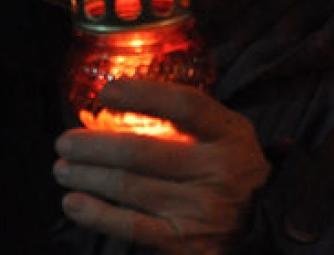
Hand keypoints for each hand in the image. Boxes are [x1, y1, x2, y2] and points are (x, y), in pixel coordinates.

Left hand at [53, 80, 270, 253]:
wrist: (270, 226)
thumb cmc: (231, 168)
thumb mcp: (224, 133)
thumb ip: (182, 115)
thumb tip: (111, 100)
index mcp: (229, 135)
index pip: (184, 106)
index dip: (141, 95)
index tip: (105, 92)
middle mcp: (218, 172)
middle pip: (140, 152)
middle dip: (91, 146)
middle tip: (64, 142)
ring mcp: (203, 210)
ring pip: (128, 187)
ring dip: (85, 175)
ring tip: (63, 168)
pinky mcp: (188, 243)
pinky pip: (132, 226)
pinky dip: (96, 214)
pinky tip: (73, 202)